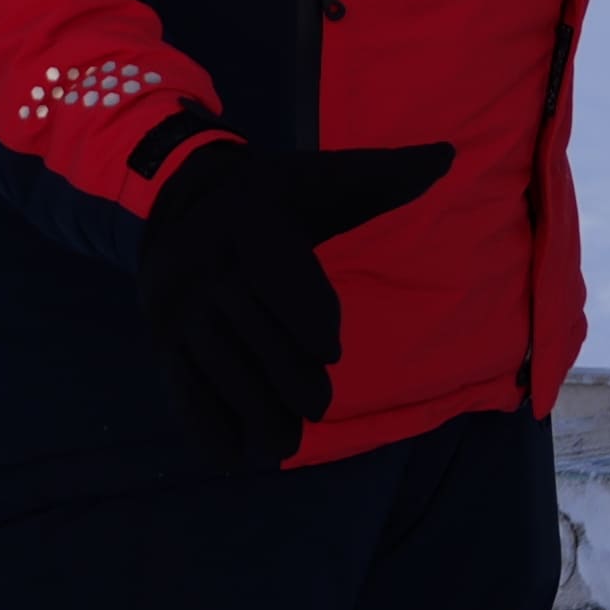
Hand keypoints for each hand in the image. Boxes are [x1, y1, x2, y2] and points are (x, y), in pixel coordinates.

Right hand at [140, 136, 454, 469]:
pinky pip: (177, 379)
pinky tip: (228, 454)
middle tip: (319, 407)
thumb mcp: (326, 176)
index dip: (306, 314)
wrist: (184, 199)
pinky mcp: (161, 334)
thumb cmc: (278, 195)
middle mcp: (205, 262)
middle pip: (246, 326)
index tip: (331, 350)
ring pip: (212, 361)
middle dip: (283, 373)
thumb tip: (448, 155)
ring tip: (283, 445)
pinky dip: (200, 421)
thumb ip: (385, 172)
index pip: (277, 272)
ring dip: (247, 409)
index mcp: (251, 220)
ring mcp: (178, 304)